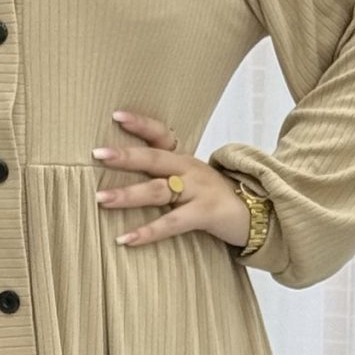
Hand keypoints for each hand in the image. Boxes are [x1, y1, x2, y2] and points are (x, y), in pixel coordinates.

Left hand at [91, 110, 250, 246]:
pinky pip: (172, 223)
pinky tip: (125, 239)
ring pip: (158, 190)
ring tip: (101, 199)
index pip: (160, 134)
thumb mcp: (191, 179)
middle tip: (97, 154)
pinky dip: (147, 232)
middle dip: (125, 156)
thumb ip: (163, 175)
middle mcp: (189, 170)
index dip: (140, 124)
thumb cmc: (213, 197)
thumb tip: (123, 172)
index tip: (115, 115)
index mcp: (183, 159)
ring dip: (127, 195)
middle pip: (154, 158)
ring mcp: (198, 190)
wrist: (257, 214)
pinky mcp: (205, 213)